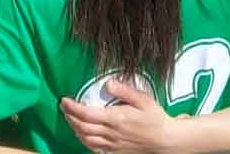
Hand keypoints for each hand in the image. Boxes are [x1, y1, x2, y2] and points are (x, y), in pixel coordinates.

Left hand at [59, 78, 179, 153]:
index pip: (87, 114)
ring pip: (86, 139)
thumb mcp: (143, 99)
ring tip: (70, 119)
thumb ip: (124, 91)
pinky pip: (95, 149)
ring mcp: (112, 145)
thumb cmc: (155, 118)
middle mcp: (111, 134)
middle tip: (64, 107)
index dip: (72, 108)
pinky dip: (84, 141)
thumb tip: (108, 83)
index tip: (64, 100)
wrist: (165, 140)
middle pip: (82, 127)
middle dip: (69, 117)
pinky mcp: (115, 152)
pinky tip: (82, 134)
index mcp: (116, 119)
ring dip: (75, 129)